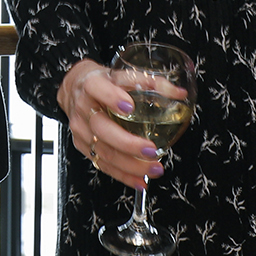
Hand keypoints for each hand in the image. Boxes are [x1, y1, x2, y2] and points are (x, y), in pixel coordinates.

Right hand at [56, 59, 163, 191]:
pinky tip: (139, 180)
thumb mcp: (122, 75)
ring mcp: (82, 130)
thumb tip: (178, 93)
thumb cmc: (102, 81)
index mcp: (91, 85)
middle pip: (102, 128)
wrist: (76, 90)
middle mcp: (84, 108)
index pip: (97, 89)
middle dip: (128, 143)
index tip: (129, 107)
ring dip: (130, 164)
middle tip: (151, 150)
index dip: (111, 98)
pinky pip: (102, 164)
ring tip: (153, 168)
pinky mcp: (83, 146)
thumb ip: (152, 83)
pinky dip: (123, 175)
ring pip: (103, 151)